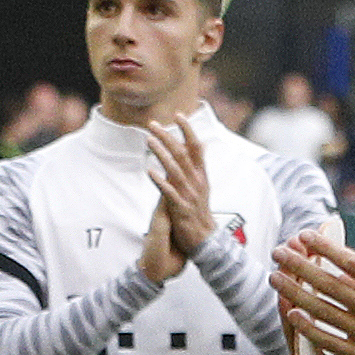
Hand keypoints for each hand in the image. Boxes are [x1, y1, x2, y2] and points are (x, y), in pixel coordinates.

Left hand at [133, 120, 210, 282]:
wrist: (205, 240)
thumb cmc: (199, 211)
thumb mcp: (202, 185)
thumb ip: (197, 166)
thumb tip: (197, 145)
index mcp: (202, 175)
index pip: (197, 147)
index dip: (188, 130)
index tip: (178, 114)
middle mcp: (197, 182)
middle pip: (182, 154)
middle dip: (167, 137)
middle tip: (152, 124)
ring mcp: (189, 195)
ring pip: (175, 169)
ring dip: (161, 153)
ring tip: (148, 140)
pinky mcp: (181, 209)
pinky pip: (169, 193)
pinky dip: (160, 181)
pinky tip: (149, 171)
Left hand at [272, 221, 354, 354]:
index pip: (353, 263)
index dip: (326, 248)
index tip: (306, 236)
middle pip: (331, 285)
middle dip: (301, 266)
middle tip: (279, 253)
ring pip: (325, 311)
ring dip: (296, 293)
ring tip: (276, 277)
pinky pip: (330, 341)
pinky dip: (309, 328)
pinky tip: (291, 313)